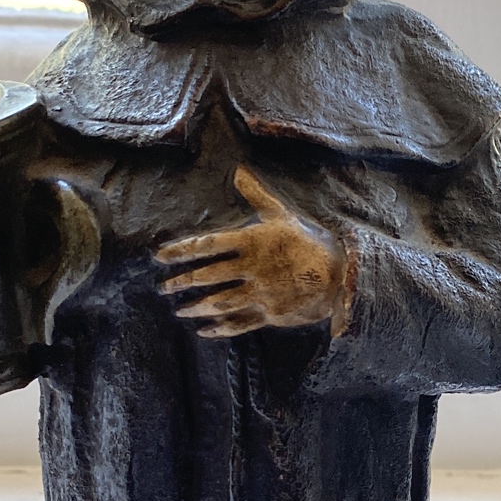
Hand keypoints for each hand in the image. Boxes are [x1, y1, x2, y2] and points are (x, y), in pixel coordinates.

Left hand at [154, 164, 346, 339]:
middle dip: (183, 283)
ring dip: (197, 307)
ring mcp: (261, 294)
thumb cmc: (309, 242)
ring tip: (180, 309)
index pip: (207, 245)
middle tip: (164, 287)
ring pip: (220, 302)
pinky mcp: (270, 314)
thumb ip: (257, 195)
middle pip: (208, 276)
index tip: (160, 256)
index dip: (181, 251)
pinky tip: (205, 330)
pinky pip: (239, 323)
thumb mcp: (284, 215)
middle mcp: (253, 268)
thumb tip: (239, 170)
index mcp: (252, 242)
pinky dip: (220, 328)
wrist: (340, 276)